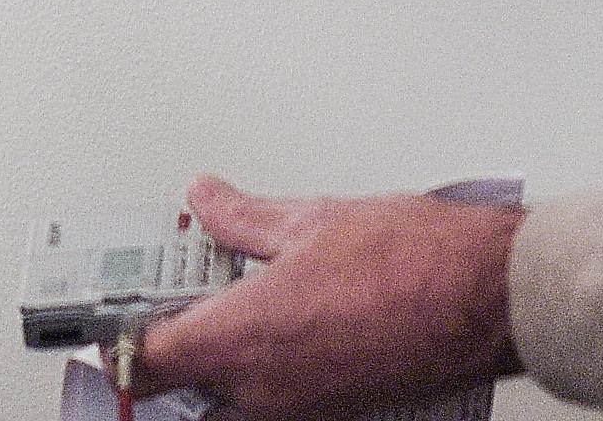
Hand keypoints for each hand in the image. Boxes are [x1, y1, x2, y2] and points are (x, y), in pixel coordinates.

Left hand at [129, 176, 523, 419]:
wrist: (494, 300)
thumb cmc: (419, 261)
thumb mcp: (312, 219)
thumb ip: (243, 218)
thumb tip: (207, 201)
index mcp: (248, 338)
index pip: (149, 362)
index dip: (119, 342)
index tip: (107, 320)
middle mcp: (270, 389)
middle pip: (185, 392)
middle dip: (171, 354)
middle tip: (169, 306)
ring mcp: (306, 408)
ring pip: (231, 402)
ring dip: (220, 364)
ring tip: (229, 305)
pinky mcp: (340, 411)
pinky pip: (278, 402)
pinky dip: (266, 371)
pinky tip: (282, 323)